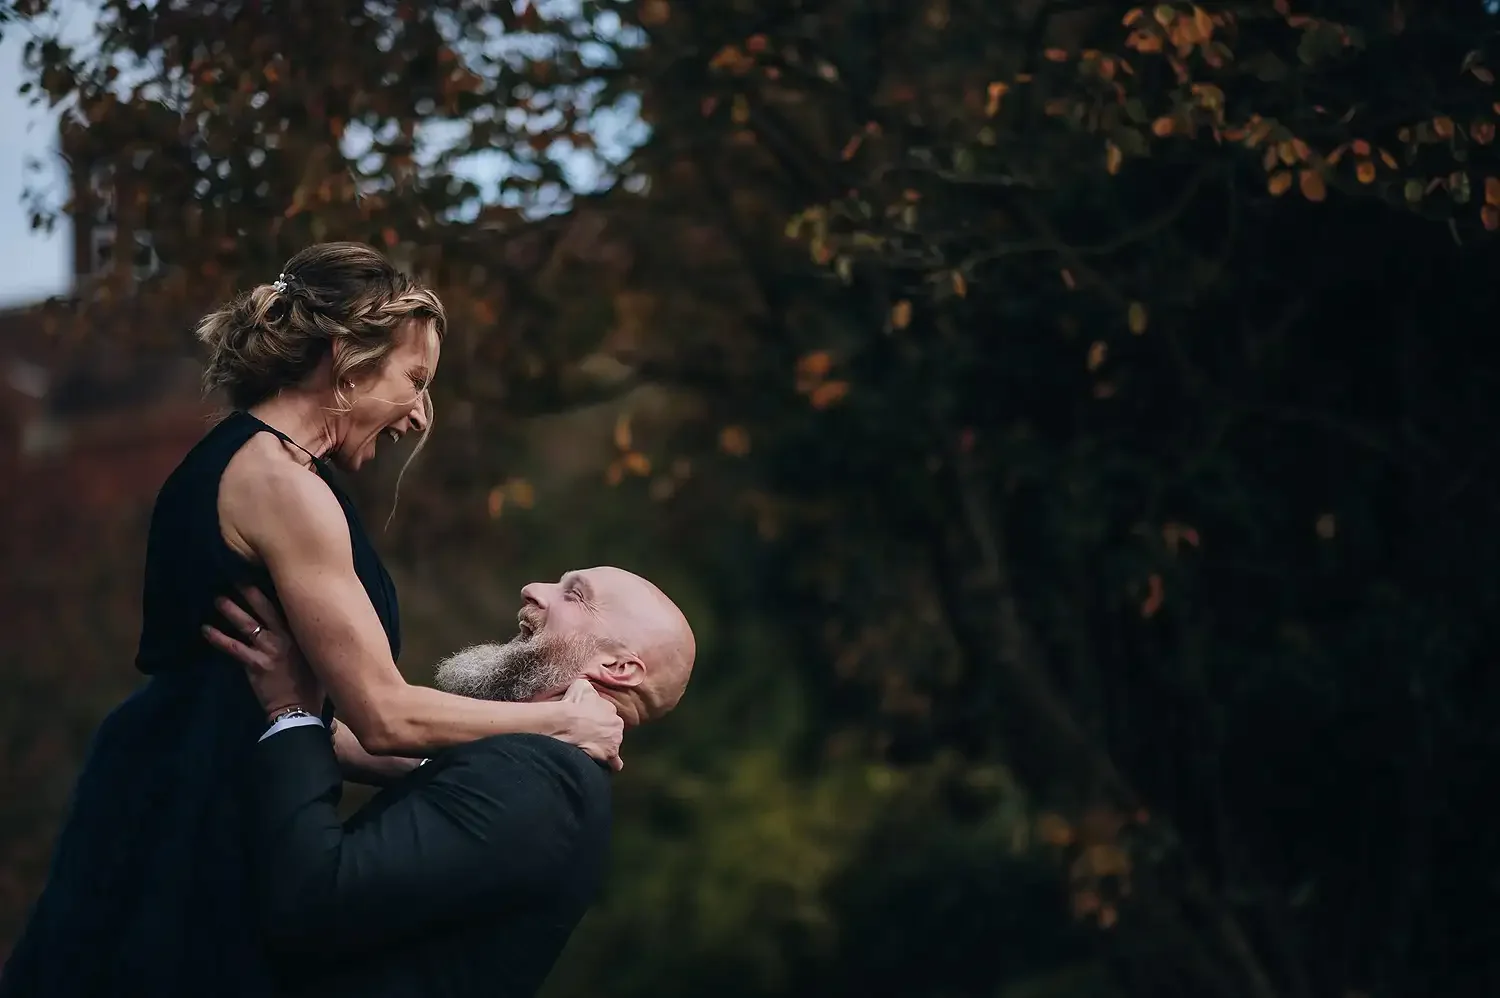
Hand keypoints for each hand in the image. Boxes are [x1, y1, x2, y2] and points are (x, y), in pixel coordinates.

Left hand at [203, 586, 321, 720]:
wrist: (299, 710)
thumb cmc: (312, 685)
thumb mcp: (317, 656)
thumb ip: (308, 639)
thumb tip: (303, 625)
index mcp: (302, 634)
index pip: (288, 606)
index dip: (276, 590)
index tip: (266, 575)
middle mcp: (285, 637)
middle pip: (265, 608)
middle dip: (250, 592)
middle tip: (237, 577)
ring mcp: (268, 649)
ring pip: (247, 624)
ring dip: (231, 610)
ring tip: (218, 599)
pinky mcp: (254, 664)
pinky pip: (233, 647)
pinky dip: (218, 638)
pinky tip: (206, 630)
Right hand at [558, 678, 623, 771]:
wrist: (567, 723)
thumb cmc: (572, 704)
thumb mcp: (581, 686)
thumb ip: (588, 689)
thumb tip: (586, 688)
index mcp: (610, 708)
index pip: (606, 714)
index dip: (596, 719)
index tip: (588, 722)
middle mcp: (617, 723)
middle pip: (611, 729)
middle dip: (603, 732)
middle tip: (588, 735)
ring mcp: (615, 739)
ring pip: (613, 744)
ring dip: (605, 746)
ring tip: (593, 749)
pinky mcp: (610, 754)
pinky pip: (615, 763)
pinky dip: (611, 764)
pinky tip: (606, 766)